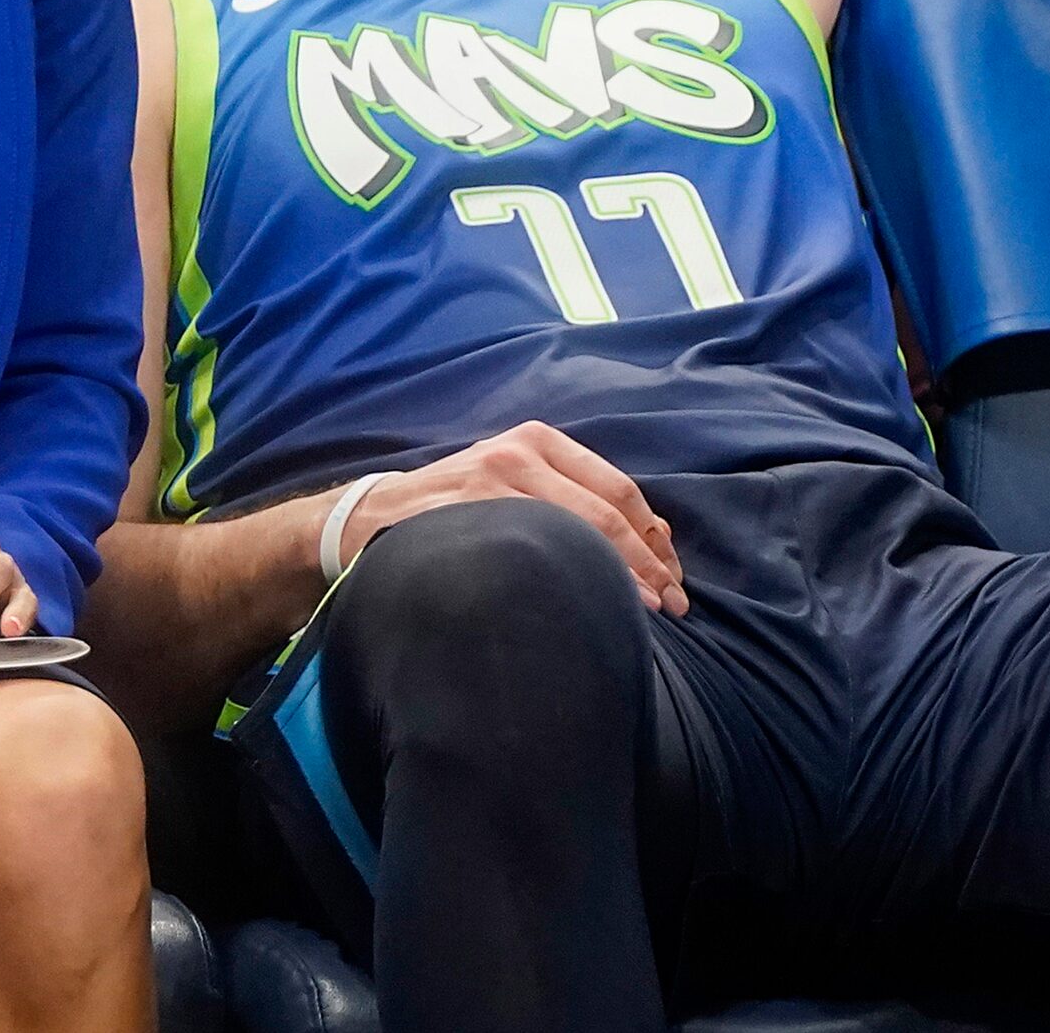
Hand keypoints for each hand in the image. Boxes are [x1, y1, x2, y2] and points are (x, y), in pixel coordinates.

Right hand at [332, 422, 688, 615]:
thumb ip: (569, 496)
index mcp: (539, 441)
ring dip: (625, 574)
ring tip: (651, 609)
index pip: (619, 490)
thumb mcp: (512, 479)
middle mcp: (522, 452)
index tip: (672, 576)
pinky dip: (579, 575)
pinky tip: (597, 599)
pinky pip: (542, 545)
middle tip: (674, 603)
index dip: (654, 537)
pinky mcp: (474, 511)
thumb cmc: (456, 507)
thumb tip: (652, 538)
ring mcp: (496, 480)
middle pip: (608, 511)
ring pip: (582, 529)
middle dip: (650, 562)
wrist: (374, 517)